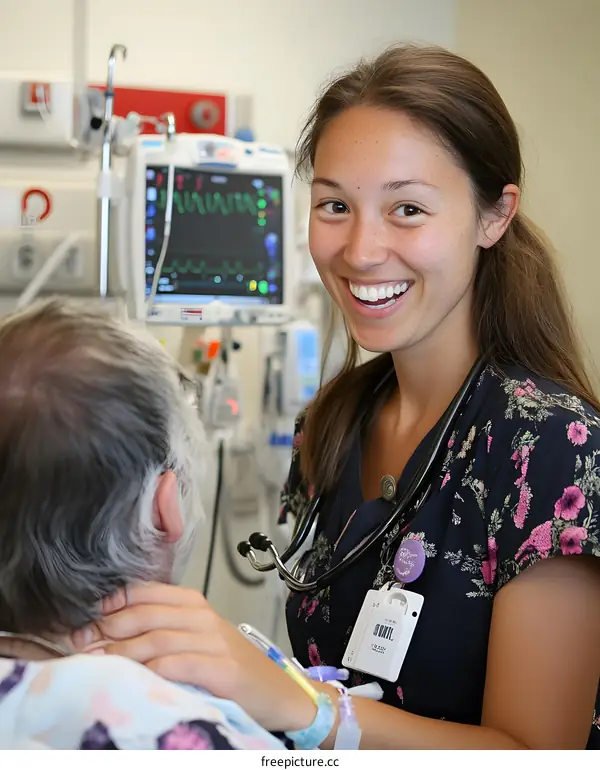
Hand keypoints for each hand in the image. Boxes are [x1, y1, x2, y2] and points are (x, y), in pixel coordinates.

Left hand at [71, 582, 315, 733]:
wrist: (276, 690)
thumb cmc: (229, 664)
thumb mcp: (196, 637)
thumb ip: (161, 628)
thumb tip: (105, 632)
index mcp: (193, 602)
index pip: (144, 592)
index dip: (111, 604)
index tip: (84, 622)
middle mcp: (202, 616)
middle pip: (144, 614)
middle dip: (106, 630)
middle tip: (81, 645)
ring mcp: (214, 642)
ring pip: (156, 640)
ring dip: (121, 653)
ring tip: (97, 665)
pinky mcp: (223, 670)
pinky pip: (179, 664)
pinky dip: (153, 670)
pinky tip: (137, 678)